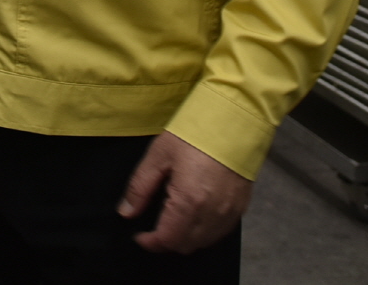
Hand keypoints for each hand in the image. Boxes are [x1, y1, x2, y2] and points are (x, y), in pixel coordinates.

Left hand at [119, 132, 251, 253]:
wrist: (235, 121)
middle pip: (185, 246)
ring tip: (173, 222)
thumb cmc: (194, 134)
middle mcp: (211, 214)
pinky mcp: (240, 207)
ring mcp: (228, 213)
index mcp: (189, 202)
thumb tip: (126, 213)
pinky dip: (204, 232)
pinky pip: (220, 233)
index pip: (167, 239)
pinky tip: (195, 217)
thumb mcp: (159, 156)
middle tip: (154, 228)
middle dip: (166, 242)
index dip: (150, 243)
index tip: (139, 236)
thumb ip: (140, 187)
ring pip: (204, 243)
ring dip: (185, 239)